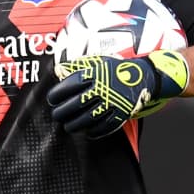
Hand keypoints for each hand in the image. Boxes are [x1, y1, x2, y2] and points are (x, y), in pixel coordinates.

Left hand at [48, 50, 188, 137]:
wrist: (142, 77)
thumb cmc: (114, 69)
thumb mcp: (97, 62)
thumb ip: (77, 65)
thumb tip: (57, 70)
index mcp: (94, 75)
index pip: (69, 86)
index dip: (57, 94)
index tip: (52, 99)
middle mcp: (102, 89)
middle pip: (75, 104)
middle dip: (62, 112)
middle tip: (56, 115)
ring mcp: (111, 103)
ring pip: (87, 118)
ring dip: (74, 125)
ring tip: (67, 126)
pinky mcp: (120, 114)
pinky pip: (103, 126)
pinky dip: (93, 131)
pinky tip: (86, 131)